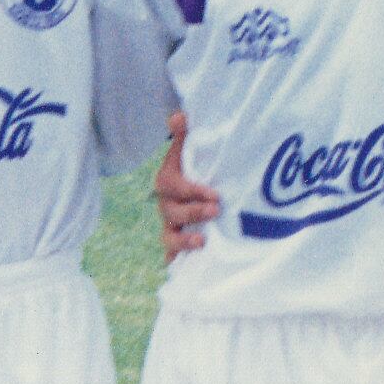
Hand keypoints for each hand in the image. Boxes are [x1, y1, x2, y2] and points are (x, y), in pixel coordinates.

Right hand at [153, 112, 219, 256]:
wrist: (204, 184)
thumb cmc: (200, 165)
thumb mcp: (195, 148)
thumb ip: (188, 133)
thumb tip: (178, 117)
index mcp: (169, 180)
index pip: (172, 186)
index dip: (190, 191)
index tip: (214, 195)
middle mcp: (167, 204)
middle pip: (171, 212)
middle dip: (192, 213)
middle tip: (216, 211)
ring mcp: (172, 224)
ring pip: (169, 236)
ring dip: (183, 240)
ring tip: (202, 242)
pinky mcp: (179, 243)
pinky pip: (173, 255)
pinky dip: (178, 261)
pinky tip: (185, 266)